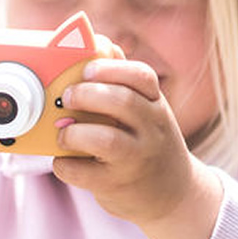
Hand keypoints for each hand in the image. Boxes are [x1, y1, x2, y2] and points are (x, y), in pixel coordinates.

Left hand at [52, 58, 221, 238]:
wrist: (174, 196)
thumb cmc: (148, 144)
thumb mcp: (147, 112)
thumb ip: (123, 82)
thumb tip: (99, 42)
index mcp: (155, 106)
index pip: (142, 77)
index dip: (112, 69)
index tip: (87, 68)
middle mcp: (152, 130)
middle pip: (122, 102)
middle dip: (87, 95)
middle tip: (66, 97)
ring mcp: (137, 159)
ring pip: (106, 140)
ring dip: (74, 133)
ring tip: (62, 132)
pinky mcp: (118, 185)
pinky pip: (85, 173)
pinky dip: (66, 165)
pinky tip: (64, 161)